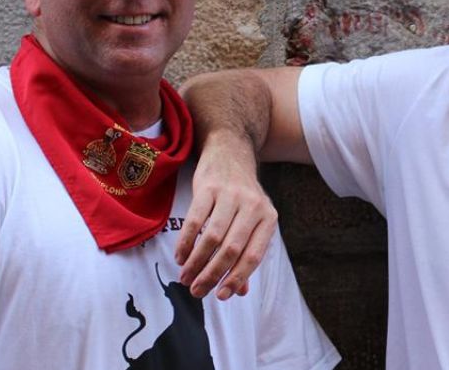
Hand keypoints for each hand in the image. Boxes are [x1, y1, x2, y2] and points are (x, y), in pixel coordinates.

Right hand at [175, 134, 277, 298]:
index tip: (221, 296)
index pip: (254, 256)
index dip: (236, 279)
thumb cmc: (242, 196)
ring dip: (196, 262)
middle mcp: (253, 206)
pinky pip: (195, 221)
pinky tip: (180, 257)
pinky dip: (186, 243)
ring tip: (186, 277)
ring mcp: (231, 195)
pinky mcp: (209, 187)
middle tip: (197, 291)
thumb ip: (247, 254)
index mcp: (269, 218)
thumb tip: (239, 291)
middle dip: (212, 275)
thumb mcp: (253, 220)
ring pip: (212, 237)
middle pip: (232, 249)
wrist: (230, 153)